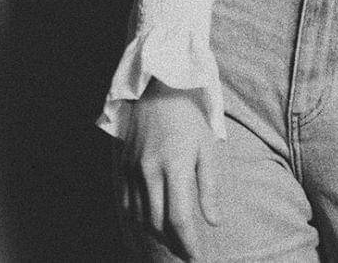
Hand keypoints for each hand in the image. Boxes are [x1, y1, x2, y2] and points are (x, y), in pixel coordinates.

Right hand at [119, 79, 222, 258]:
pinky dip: (137, 220)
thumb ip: (209, 186)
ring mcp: (133, 169)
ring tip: (171, 242)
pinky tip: (149, 225)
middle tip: (187, 253)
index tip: (197, 257)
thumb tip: (214, 221)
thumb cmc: (188, 120)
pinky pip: (125, 204)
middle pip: (158, 223)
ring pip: (140, 217)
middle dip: (173, 244)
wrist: (157, 91)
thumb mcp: (206, 148)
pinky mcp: (123, 166)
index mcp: (175, 166)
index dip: (188, 244)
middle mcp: (150, 171)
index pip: (179, 218)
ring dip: (156, 235)